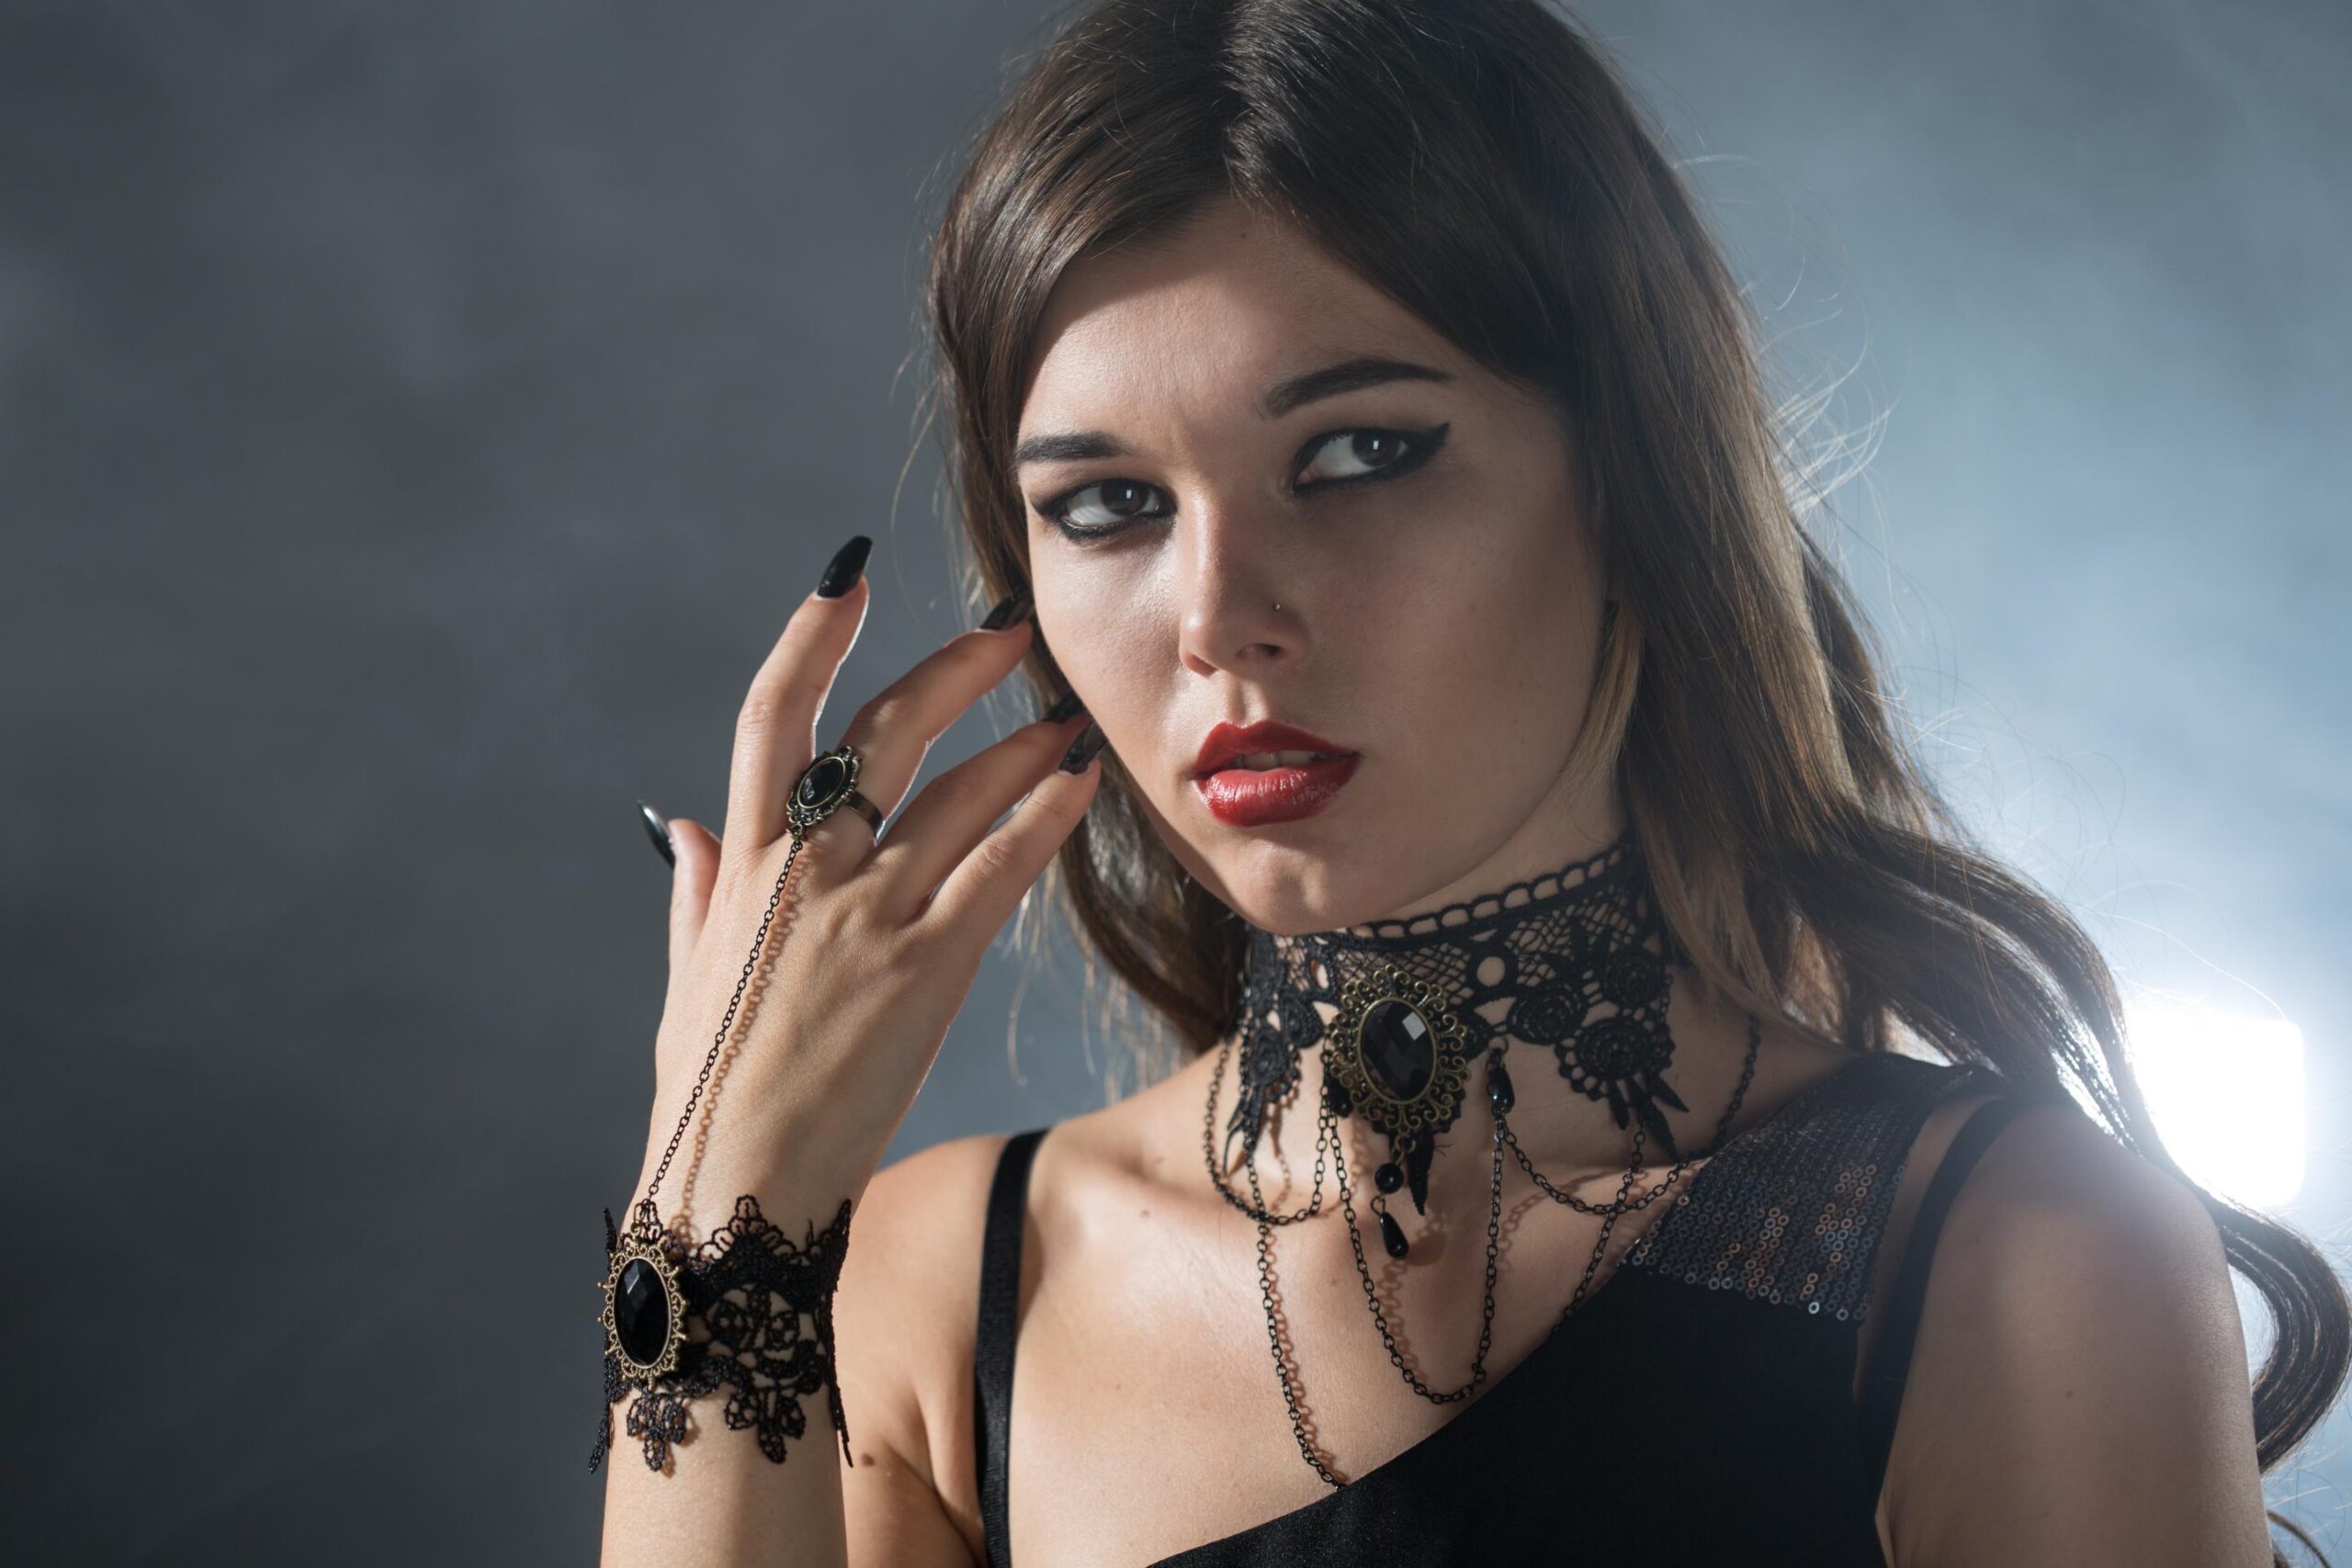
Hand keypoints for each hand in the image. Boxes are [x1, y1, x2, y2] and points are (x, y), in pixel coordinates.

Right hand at [637, 542, 1097, 1214]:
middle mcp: (807, 870)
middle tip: (1008, 629)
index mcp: (744, 862)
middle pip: (885, 729)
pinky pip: (999, 869)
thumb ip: (693, 893)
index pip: (772, 713)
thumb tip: (679, 827)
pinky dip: (1045, 818)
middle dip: (954, 668)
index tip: (850, 575)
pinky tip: (1079, 785)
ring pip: (960, 792)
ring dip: (1022, 743)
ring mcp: (870, 914)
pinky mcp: (928, 967)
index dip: (811, 633)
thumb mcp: (686, 979)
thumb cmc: (707, 1091)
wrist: (738, 1189)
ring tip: (1066, 716)